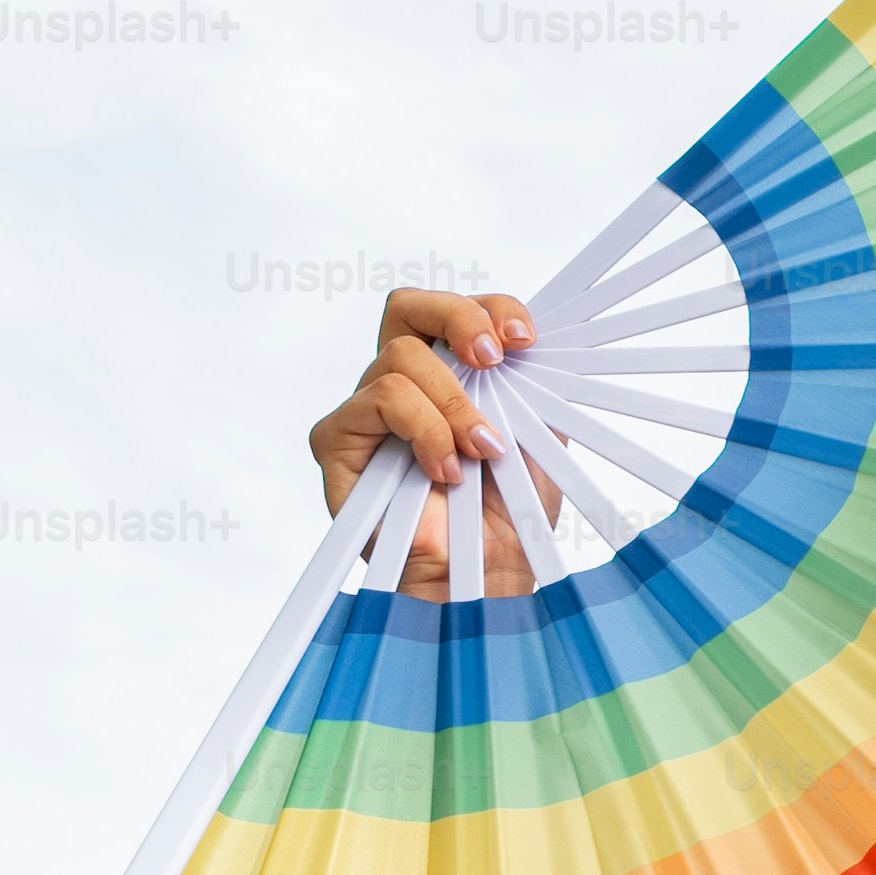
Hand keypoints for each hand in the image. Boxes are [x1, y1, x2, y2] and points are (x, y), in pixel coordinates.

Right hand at [309, 285, 557, 597]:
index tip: (527, 340)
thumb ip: (528, 377)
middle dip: (459, 320)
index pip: (450, 308)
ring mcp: (364, 410)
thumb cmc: (508, 505)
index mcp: (445, 372)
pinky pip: (379, 400)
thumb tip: (538, 332)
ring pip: (401, 359)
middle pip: (406, 306)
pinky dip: (425, 431)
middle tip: (495, 360)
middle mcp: (399, 383)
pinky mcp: (338, 440)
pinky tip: (446, 470)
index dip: (488, 308)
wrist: (488, 568)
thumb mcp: (536, 427)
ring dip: (455, 406)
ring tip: (481, 452)